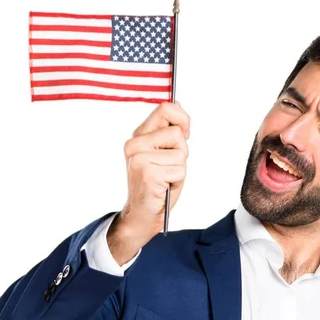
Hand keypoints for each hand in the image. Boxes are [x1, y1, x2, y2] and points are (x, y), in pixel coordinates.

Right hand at [107, 102, 189, 265]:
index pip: (165, 109)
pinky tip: (163, 187)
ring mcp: (139, 158)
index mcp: (138, 136)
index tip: (184, 133)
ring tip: (165, 179)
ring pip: (181, 154)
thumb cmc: (157, 184)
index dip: (182, 119)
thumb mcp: (163, 153)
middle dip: (182, 151)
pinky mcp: (147, 172)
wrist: (141, 215)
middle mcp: (135, 144)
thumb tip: (177, 104)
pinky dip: (177, 181)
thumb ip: (168, 131)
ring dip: (179, 169)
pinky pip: (180, 170)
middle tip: (169, 166)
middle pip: (177, 133)